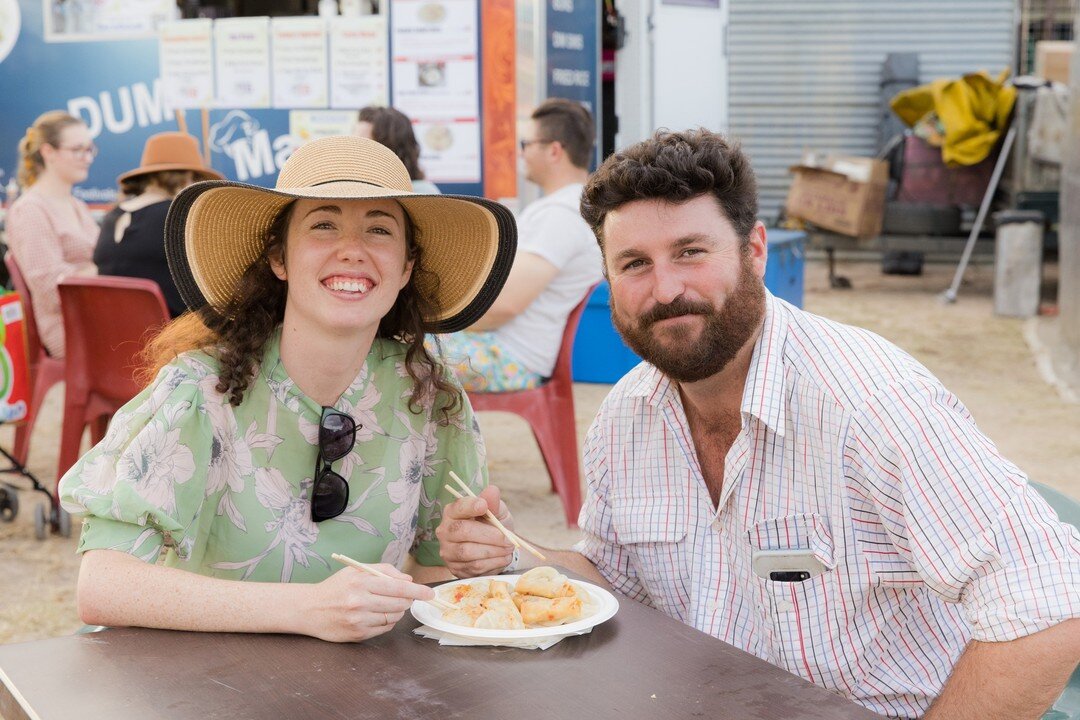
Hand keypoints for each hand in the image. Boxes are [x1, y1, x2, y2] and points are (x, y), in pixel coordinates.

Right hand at [304, 564, 434, 642]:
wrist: (309, 609)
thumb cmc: (335, 587)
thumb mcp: (356, 571)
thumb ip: (384, 571)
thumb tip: (408, 579)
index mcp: (361, 582)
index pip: (398, 587)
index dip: (417, 590)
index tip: (430, 593)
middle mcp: (360, 602)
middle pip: (399, 603)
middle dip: (407, 600)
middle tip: (405, 597)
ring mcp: (359, 620)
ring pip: (394, 617)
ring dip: (397, 611)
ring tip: (388, 605)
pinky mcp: (358, 634)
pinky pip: (384, 628)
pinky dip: (387, 622)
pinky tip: (378, 615)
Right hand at [436, 485, 515, 577]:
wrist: (494, 549)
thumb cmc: (493, 526)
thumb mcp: (497, 512)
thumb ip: (494, 503)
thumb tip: (492, 490)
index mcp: (453, 512)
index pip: (459, 507)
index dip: (470, 506)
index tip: (484, 506)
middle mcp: (445, 530)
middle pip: (462, 531)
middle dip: (489, 535)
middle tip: (508, 539)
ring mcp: (448, 551)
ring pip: (468, 551)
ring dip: (493, 551)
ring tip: (508, 548)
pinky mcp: (455, 568)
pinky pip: (474, 567)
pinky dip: (492, 563)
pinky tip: (502, 558)